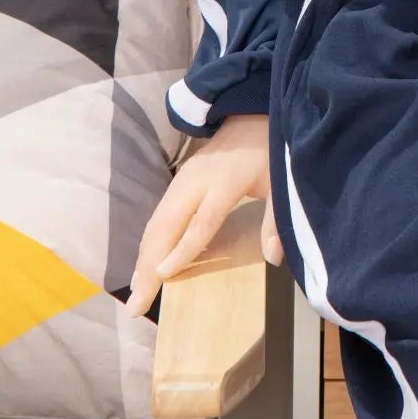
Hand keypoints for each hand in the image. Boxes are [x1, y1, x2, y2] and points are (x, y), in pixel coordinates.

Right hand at [124, 113, 282, 319]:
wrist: (253, 114)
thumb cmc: (270, 151)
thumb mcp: (281, 182)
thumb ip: (275, 219)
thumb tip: (274, 257)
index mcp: (226, 181)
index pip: (201, 222)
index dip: (183, 249)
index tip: (163, 276)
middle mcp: (197, 180)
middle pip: (168, 224)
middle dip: (149, 265)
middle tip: (136, 303)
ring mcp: (184, 178)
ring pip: (157, 221)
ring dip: (144, 257)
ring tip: (136, 292)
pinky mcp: (179, 180)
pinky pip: (159, 214)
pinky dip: (149, 242)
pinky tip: (145, 264)